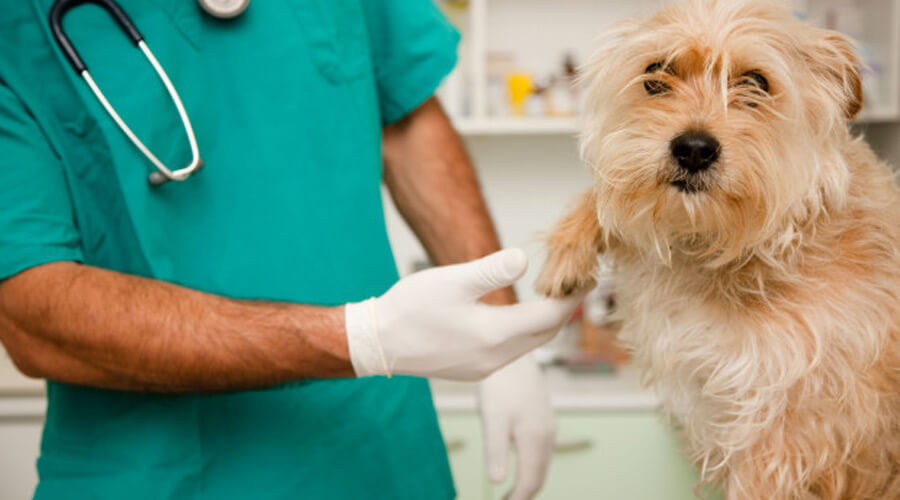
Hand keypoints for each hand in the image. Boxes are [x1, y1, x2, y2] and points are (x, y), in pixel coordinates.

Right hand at [344, 249, 582, 380]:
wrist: (378, 343)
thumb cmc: (410, 308)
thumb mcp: (452, 280)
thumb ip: (491, 270)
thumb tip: (524, 258)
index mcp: (495, 334)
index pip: (549, 317)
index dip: (572, 297)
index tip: (587, 277)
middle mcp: (495, 357)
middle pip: (545, 334)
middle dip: (564, 310)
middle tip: (577, 284)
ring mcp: (484, 368)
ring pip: (529, 345)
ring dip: (544, 323)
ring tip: (553, 297)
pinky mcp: (473, 370)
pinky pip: (511, 352)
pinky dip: (524, 333)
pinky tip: (518, 318)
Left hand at [480, 356, 554, 499]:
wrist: (513, 353)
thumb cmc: (500, 385)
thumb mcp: (493, 419)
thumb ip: (496, 451)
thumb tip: (496, 481)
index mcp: (535, 439)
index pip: (530, 481)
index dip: (518, 499)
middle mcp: (547, 434)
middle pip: (539, 475)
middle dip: (524, 493)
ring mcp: (548, 425)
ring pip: (541, 462)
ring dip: (528, 479)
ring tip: (509, 490)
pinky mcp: (544, 416)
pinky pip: (541, 449)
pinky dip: (531, 463)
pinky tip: (516, 461)